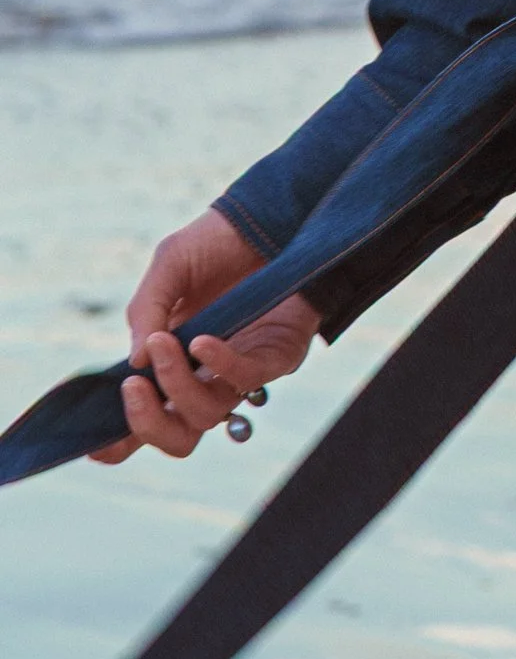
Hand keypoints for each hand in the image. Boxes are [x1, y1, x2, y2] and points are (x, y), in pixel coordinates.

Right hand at [88, 207, 320, 465]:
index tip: (94, 444)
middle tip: (132, 387)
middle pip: (177, 437)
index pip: (146, 421)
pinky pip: (246, 378)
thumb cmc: (214, 244)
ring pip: (207, 414)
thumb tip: (135, 361)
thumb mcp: (169, 268)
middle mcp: (207, 379)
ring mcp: (241, 373)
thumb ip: (146, 311)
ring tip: (163, 342)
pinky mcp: (277, 356)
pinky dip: (219, 365)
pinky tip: (201, 342)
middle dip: (148, 423)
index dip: (120, 441)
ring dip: (176, 384)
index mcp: (172, 365)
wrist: (265, 214)